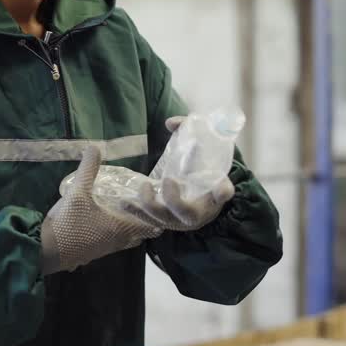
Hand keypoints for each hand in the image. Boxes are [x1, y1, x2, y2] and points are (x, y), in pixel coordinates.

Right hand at [39, 146, 163, 273]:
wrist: (47, 251)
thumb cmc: (68, 223)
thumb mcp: (77, 192)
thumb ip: (88, 169)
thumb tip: (95, 146)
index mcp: (122, 227)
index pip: (152, 225)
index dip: (156, 212)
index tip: (152, 198)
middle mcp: (120, 240)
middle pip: (143, 232)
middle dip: (145, 218)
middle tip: (140, 201)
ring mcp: (109, 249)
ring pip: (129, 238)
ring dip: (131, 226)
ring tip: (124, 208)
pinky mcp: (97, 252)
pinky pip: (116, 242)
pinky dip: (118, 231)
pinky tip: (105, 218)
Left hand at [137, 115, 233, 230]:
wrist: (193, 197)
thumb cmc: (199, 171)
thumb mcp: (201, 151)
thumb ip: (189, 131)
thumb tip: (170, 123)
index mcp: (213, 195)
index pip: (223, 193)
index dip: (222, 192)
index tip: (221, 187)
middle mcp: (198, 212)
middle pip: (187, 214)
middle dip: (174, 200)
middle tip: (168, 180)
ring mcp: (177, 220)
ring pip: (164, 220)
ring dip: (151, 205)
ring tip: (144, 187)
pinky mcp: (161, 222)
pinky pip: (147, 221)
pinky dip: (135, 212)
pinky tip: (123, 202)